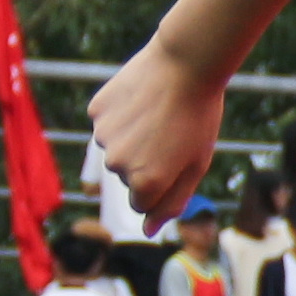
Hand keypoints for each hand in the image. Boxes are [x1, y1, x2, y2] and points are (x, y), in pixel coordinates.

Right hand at [88, 31, 228, 213]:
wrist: (186, 64)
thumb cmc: (199, 118)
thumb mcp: (196, 165)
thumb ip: (172, 203)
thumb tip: (149, 231)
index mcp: (145, 183)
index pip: (143, 204)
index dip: (163, 182)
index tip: (176, 160)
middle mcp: (118, 165)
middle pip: (128, 177)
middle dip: (147, 161)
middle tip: (171, 132)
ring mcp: (103, 136)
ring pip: (115, 149)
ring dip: (133, 138)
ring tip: (157, 114)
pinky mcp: (96, 111)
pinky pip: (107, 123)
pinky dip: (121, 115)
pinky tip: (141, 99)